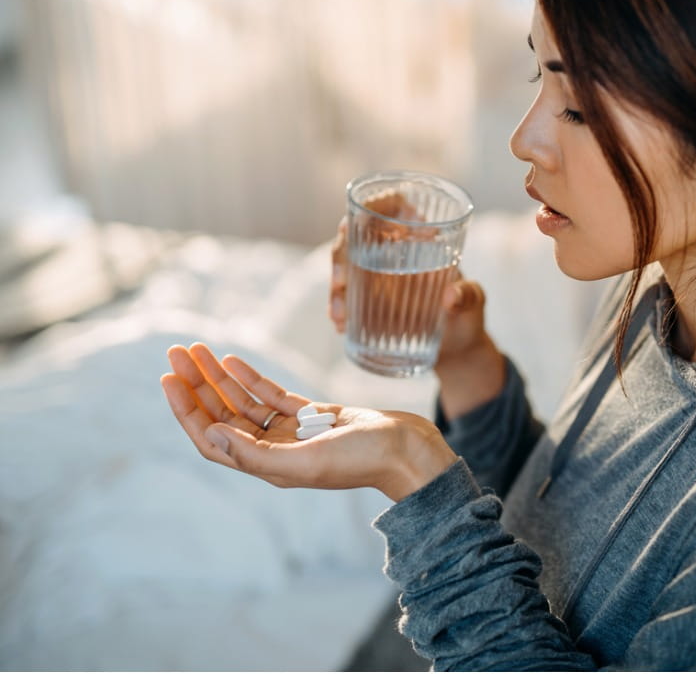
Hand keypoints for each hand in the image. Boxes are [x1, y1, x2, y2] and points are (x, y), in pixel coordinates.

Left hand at [160, 343, 456, 500]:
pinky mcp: (314, 416)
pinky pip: (272, 395)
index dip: (187, 410)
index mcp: (268, 466)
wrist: (408, 450)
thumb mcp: (307, 461)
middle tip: (175, 352)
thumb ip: (257, 454)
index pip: (212, 438)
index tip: (168, 379)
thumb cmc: (364, 460)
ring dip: (219, 376)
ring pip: (244, 402)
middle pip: (223, 415)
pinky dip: (251, 377)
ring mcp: (293, 432)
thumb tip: (210, 435)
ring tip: (197, 348)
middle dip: (197, 384)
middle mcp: (274, 450)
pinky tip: (233, 359)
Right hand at [329, 195, 504, 415]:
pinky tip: (341, 324)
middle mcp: (394, 250)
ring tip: (340, 315)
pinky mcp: (369, 301)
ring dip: (336, 287)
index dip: (375, 203)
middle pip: (357, 235)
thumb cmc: (469, 316)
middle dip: (342, 254)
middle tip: (342, 282)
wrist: (458, 349)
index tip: (361, 218)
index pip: (393, 204)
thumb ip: (469, 296)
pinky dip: (339, 308)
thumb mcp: (475, 302)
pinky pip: (345, 297)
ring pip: (345, 266)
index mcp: (421, 237)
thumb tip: (451, 296)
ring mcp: (377, 275)